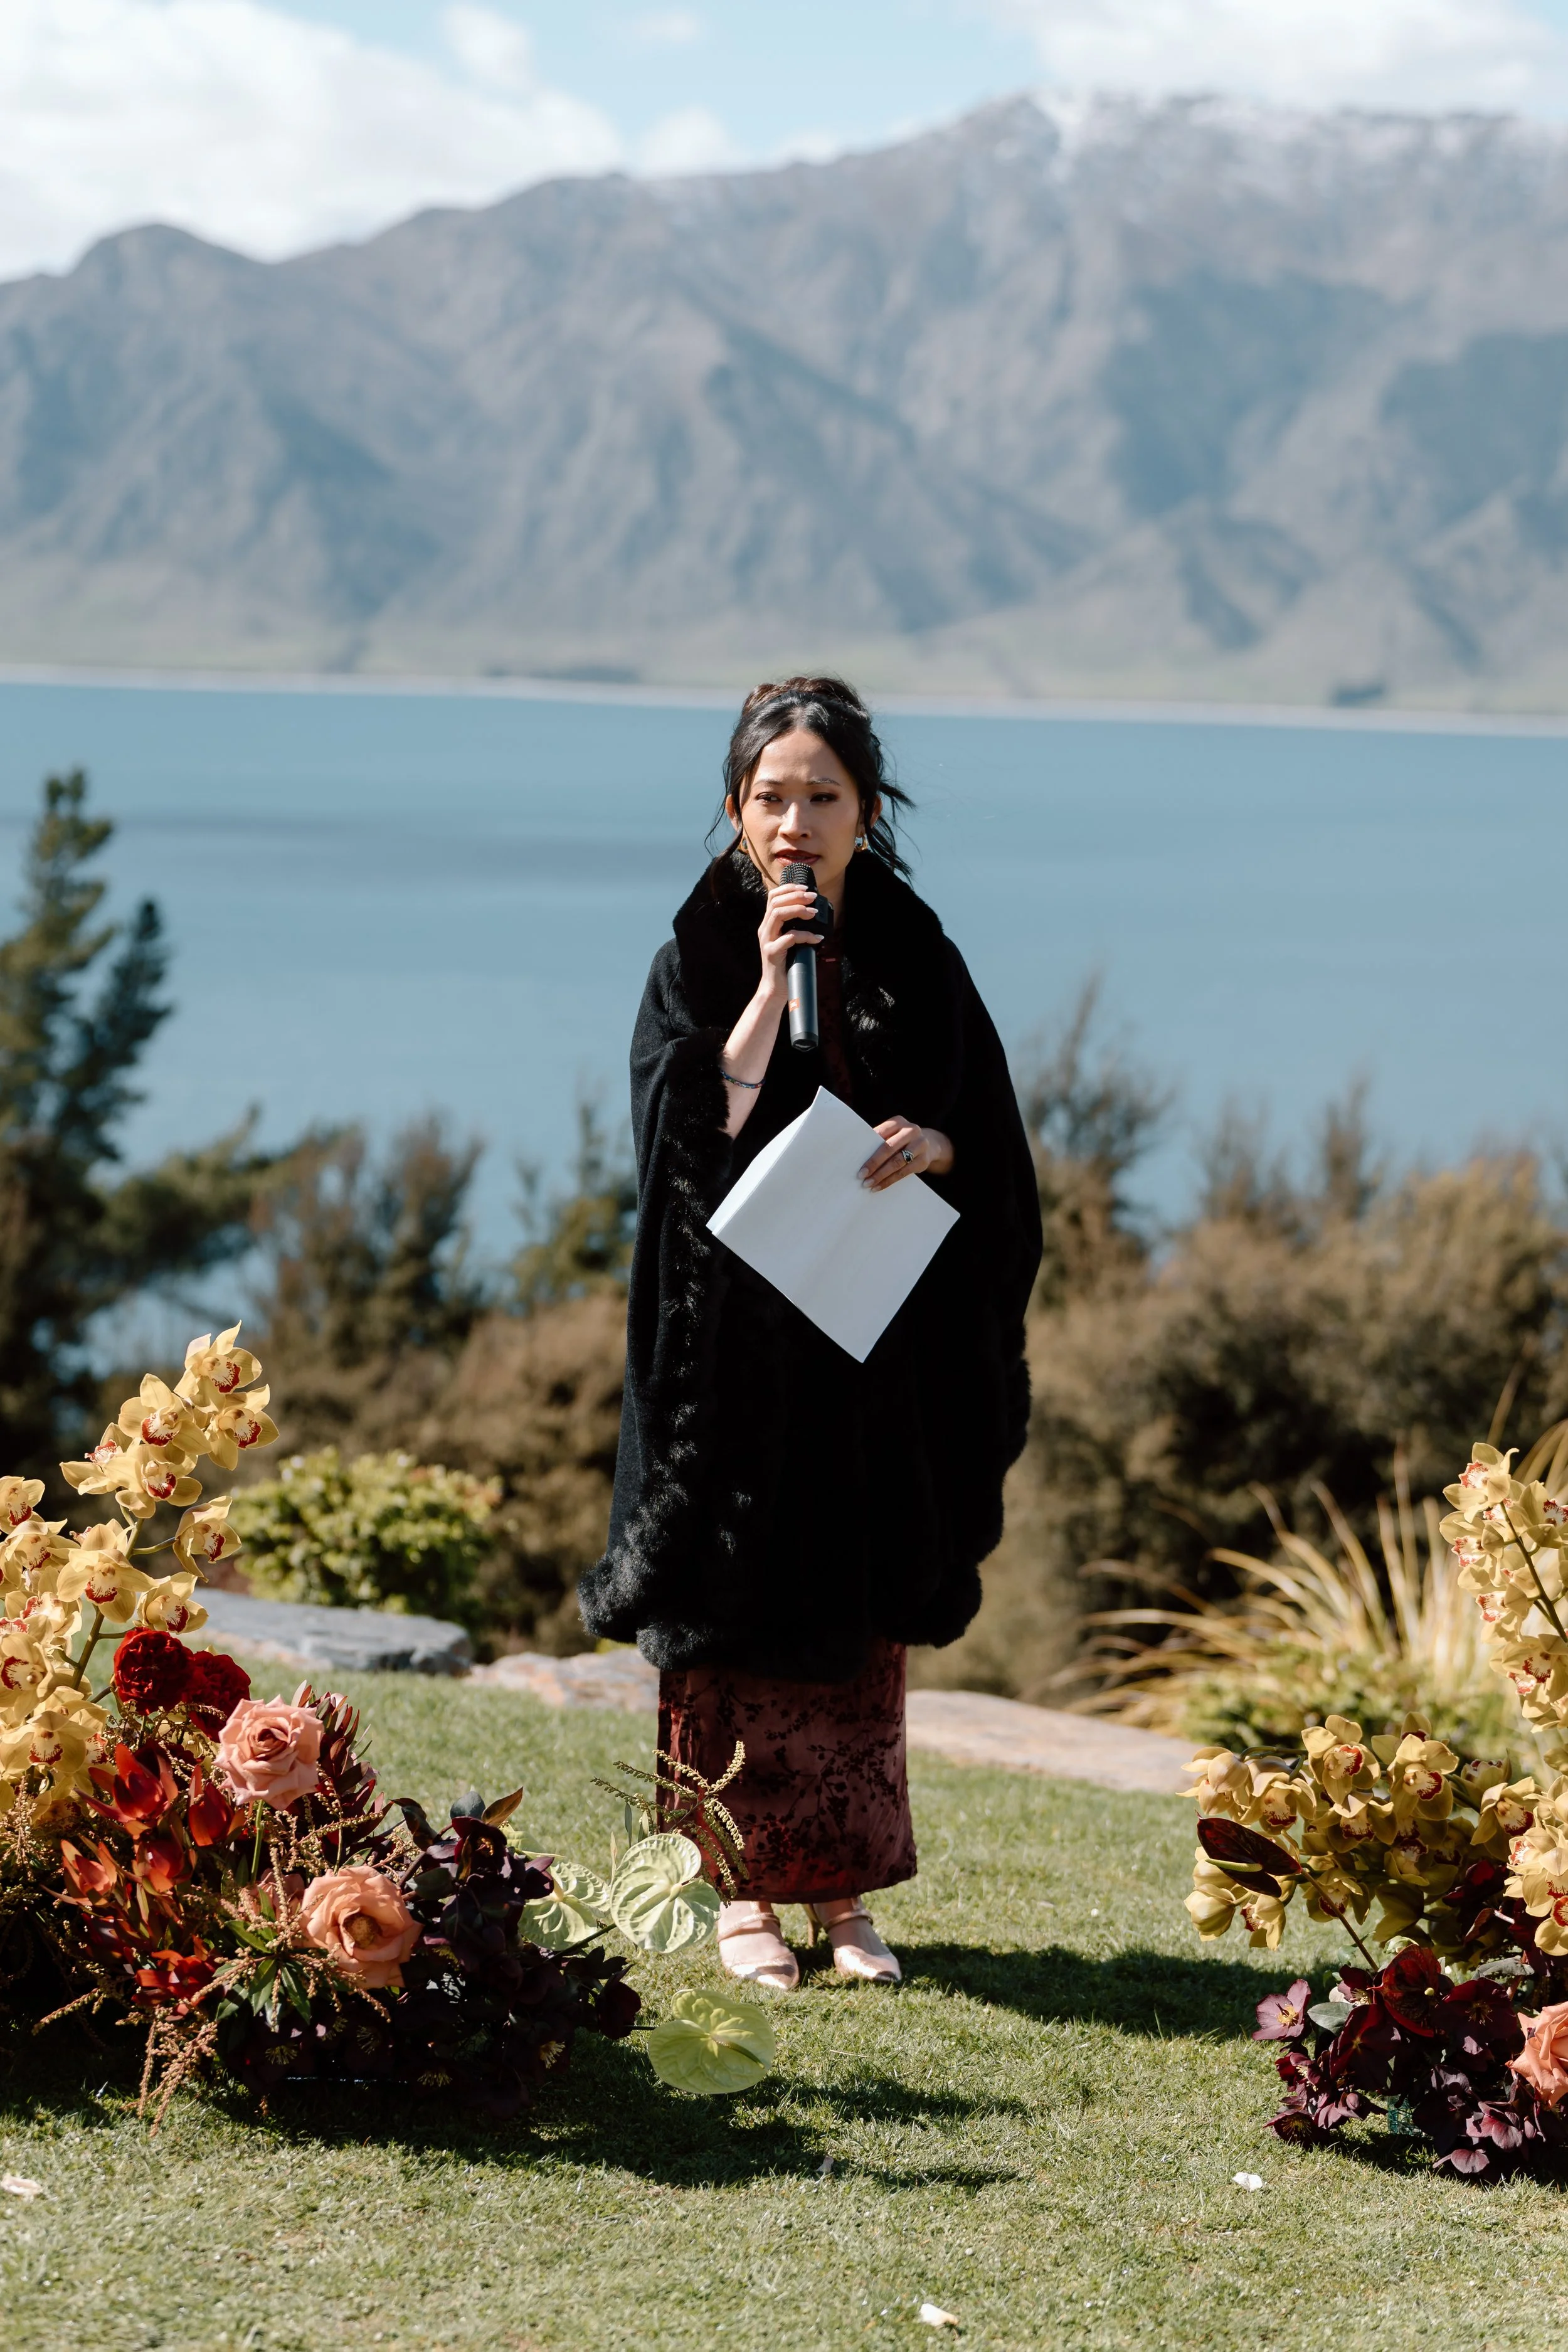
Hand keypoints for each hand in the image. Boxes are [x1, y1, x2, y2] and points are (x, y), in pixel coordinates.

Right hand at [756, 880, 821, 1000]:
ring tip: (814, 913)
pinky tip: (817, 938)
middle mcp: (765, 929)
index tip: (806, 888)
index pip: (773, 897)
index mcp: (768, 924)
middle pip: (776, 902)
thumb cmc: (786, 963)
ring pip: (778, 914)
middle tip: (813, 898)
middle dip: (796, 896)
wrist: (775, 988)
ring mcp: (767, 940)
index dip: (788, 888)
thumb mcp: (790, 941)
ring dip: (798, 910)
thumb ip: (795, 927)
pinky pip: (789, 938)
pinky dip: (805, 935)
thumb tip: (814, 913)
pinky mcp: (772, 953)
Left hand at [860, 1118, 953, 1190]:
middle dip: (873, 1163)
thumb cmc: (901, 1140)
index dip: (868, 1147)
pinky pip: (903, 1173)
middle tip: (861, 1175)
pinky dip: (889, 1181)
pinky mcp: (923, 1160)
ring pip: (896, 1163)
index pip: (880, 1134)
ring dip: (880, 1175)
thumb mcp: (892, 1135)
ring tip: (868, 1183)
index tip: (856, 1160)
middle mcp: (911, 1131)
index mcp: (899, 1122)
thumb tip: (857, 1156)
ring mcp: (920, 1145)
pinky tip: (879, 1186)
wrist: (929, 1143)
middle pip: (889, 1148)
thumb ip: (879, 1141)